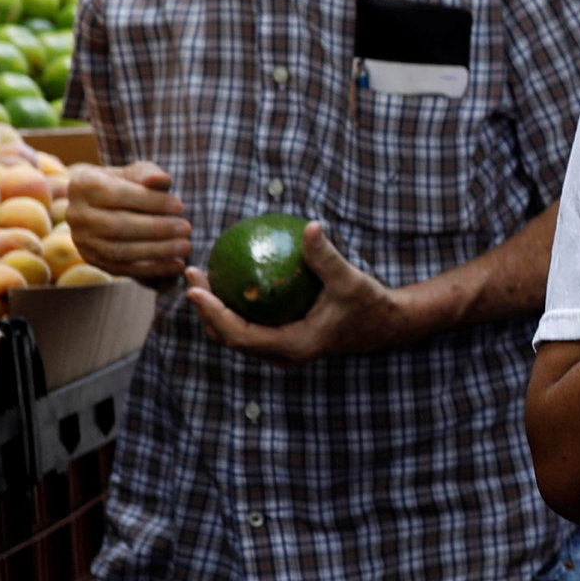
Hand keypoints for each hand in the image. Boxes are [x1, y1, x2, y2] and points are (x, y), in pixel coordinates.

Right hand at [63, 162, 190, 282]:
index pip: (116, 195)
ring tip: (186, 246)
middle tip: (186, 228)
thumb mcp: (137, 173)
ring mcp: (81, 240)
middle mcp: (75, 214)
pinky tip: (177, 264)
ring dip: (157, 251)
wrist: (108, 206)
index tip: (179, 206)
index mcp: (83, 185)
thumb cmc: (129, 184)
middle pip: (117, 226)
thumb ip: (149, 174)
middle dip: (156, 229)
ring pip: (120, 251)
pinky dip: (152, 269)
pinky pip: (123, 268)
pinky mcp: (92, 260)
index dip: (149, 202)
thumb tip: (160, 180)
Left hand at [180, 222, 415, 364]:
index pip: (240, 336)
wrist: (386, 325)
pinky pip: (247, 328)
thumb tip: (310, 226)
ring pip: (234, 335)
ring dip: (214, 309)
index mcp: (293, 346)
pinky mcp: (283, 341)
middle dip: (204, 309)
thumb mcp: (351, 280)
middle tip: (193, 274)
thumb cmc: (369, 303)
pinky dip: (231, 308)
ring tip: (203, 277)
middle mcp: (282, 353)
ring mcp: (281, 350)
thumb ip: (327, 257)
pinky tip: (229, 280)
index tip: (195, 288)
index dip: (213, 313)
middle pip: (228, 338)